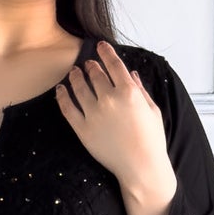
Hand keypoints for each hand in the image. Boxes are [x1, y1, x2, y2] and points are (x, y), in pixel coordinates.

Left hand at [54, 41, 174, 195]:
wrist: (141, 167)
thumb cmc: (151, 140)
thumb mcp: (152, 110)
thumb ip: (140, 89)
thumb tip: (131, 74)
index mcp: (129, 92)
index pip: (113, 64)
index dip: (106, 52)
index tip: (101, 47)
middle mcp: (109, 99)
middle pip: (95, 74)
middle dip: (91, 66)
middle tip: (87, 64)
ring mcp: (94, 114)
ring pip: (79, 88)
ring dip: (75, 77)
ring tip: (73, 73)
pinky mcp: (83, 129)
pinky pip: (68, 108)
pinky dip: (62, 96)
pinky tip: (61, 90)